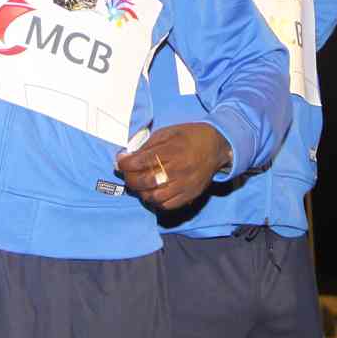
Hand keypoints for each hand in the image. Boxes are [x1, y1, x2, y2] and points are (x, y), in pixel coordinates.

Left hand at [115, 122, 233, 211]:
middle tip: (126, 173)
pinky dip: (155, 201)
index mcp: (172, 150)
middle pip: (145, 181)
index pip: (141, 161)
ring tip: (138, 184)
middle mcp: (178, 169)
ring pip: (154, 196)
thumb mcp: (168, 132)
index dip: (126, 164)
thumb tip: (128, 156)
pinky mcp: (189, 195)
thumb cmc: (189, 136)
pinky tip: (151, 192)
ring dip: (140, 192)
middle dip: (129, 178)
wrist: (216, 147)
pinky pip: (167, 205)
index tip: (119, 162)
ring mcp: (184, 185)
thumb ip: (147, 144)